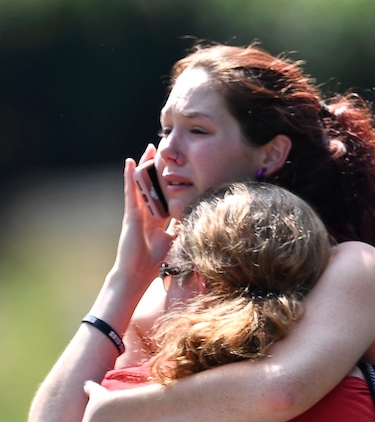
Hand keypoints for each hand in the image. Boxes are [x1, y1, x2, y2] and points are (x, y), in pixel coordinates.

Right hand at [112, 145, 175, 285]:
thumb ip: (182, 229)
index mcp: (158, 219)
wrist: (137, 273)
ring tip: (149, 148)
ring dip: (145, 165)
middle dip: (157, 168)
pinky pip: (131, 191)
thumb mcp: (174, 241)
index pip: (165, 196)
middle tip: (162, 149)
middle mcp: (147, 212)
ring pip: (142, 184)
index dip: (170, 182)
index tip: (177, 168)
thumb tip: (197, 220)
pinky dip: (130, 176)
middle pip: (153, 185)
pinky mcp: (130, 213)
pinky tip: (130, 162)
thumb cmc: (154, 261)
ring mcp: (137, 211)